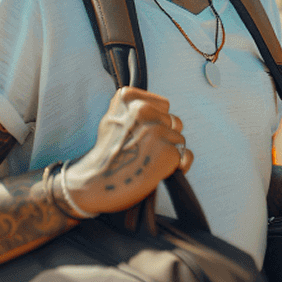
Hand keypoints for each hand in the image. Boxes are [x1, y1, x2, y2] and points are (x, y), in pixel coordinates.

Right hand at [64, 87, 191, 215]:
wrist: (96, 183)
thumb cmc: (106, 155)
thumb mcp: (113, 119)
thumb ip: (135, 111)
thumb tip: (162, 113)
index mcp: (129, 97)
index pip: (163, 105)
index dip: (156, 122)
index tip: (141, 136)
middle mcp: (144, 109)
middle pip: (173, 121)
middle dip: (164, 136)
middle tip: (143, 152)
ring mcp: (157, 130)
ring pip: (179, 138)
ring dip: (169, 151)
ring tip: (148, 161)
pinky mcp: (168, 150)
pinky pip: (185, 156)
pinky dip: (177, 166)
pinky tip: (159, 171)